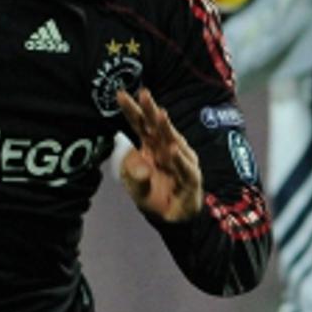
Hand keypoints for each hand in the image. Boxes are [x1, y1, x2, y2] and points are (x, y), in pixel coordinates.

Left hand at [116, 87, 203, 221]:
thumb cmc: (154, 197)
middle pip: (157, 127)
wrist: (172, 219)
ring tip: (160, 114)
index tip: (120, 95)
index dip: (131, 111)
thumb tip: (137, 165)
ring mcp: (181, 161)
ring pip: (173, 141)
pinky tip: (171, 150)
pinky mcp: (191, 178)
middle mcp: (166, 149)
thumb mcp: (136, 189)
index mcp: (150, 147)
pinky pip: (184, 168)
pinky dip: (178, 160)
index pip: (140, 126)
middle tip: (143, 93)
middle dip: (150, 110)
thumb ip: (134, 177)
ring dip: (166, 128)